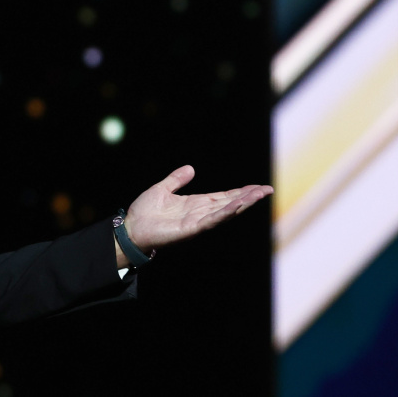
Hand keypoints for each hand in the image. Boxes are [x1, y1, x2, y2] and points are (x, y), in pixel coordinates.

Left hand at [119, 165, 271, 261]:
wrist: (130, 228)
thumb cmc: (144, 212)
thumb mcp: (162, 189)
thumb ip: (176, 180)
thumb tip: (190, 168)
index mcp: (195, 204)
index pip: (223, 197)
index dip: (239, 192)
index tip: (257, 187)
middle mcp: (199, 213)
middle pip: (229, 203)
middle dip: (248, 197)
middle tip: (267, 190)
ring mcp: (196, 222)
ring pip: (224, 212)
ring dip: (241, 204)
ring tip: (258, 196)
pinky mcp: (190, 229)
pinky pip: (210, 221)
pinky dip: (223, 214)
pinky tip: (235, 207)